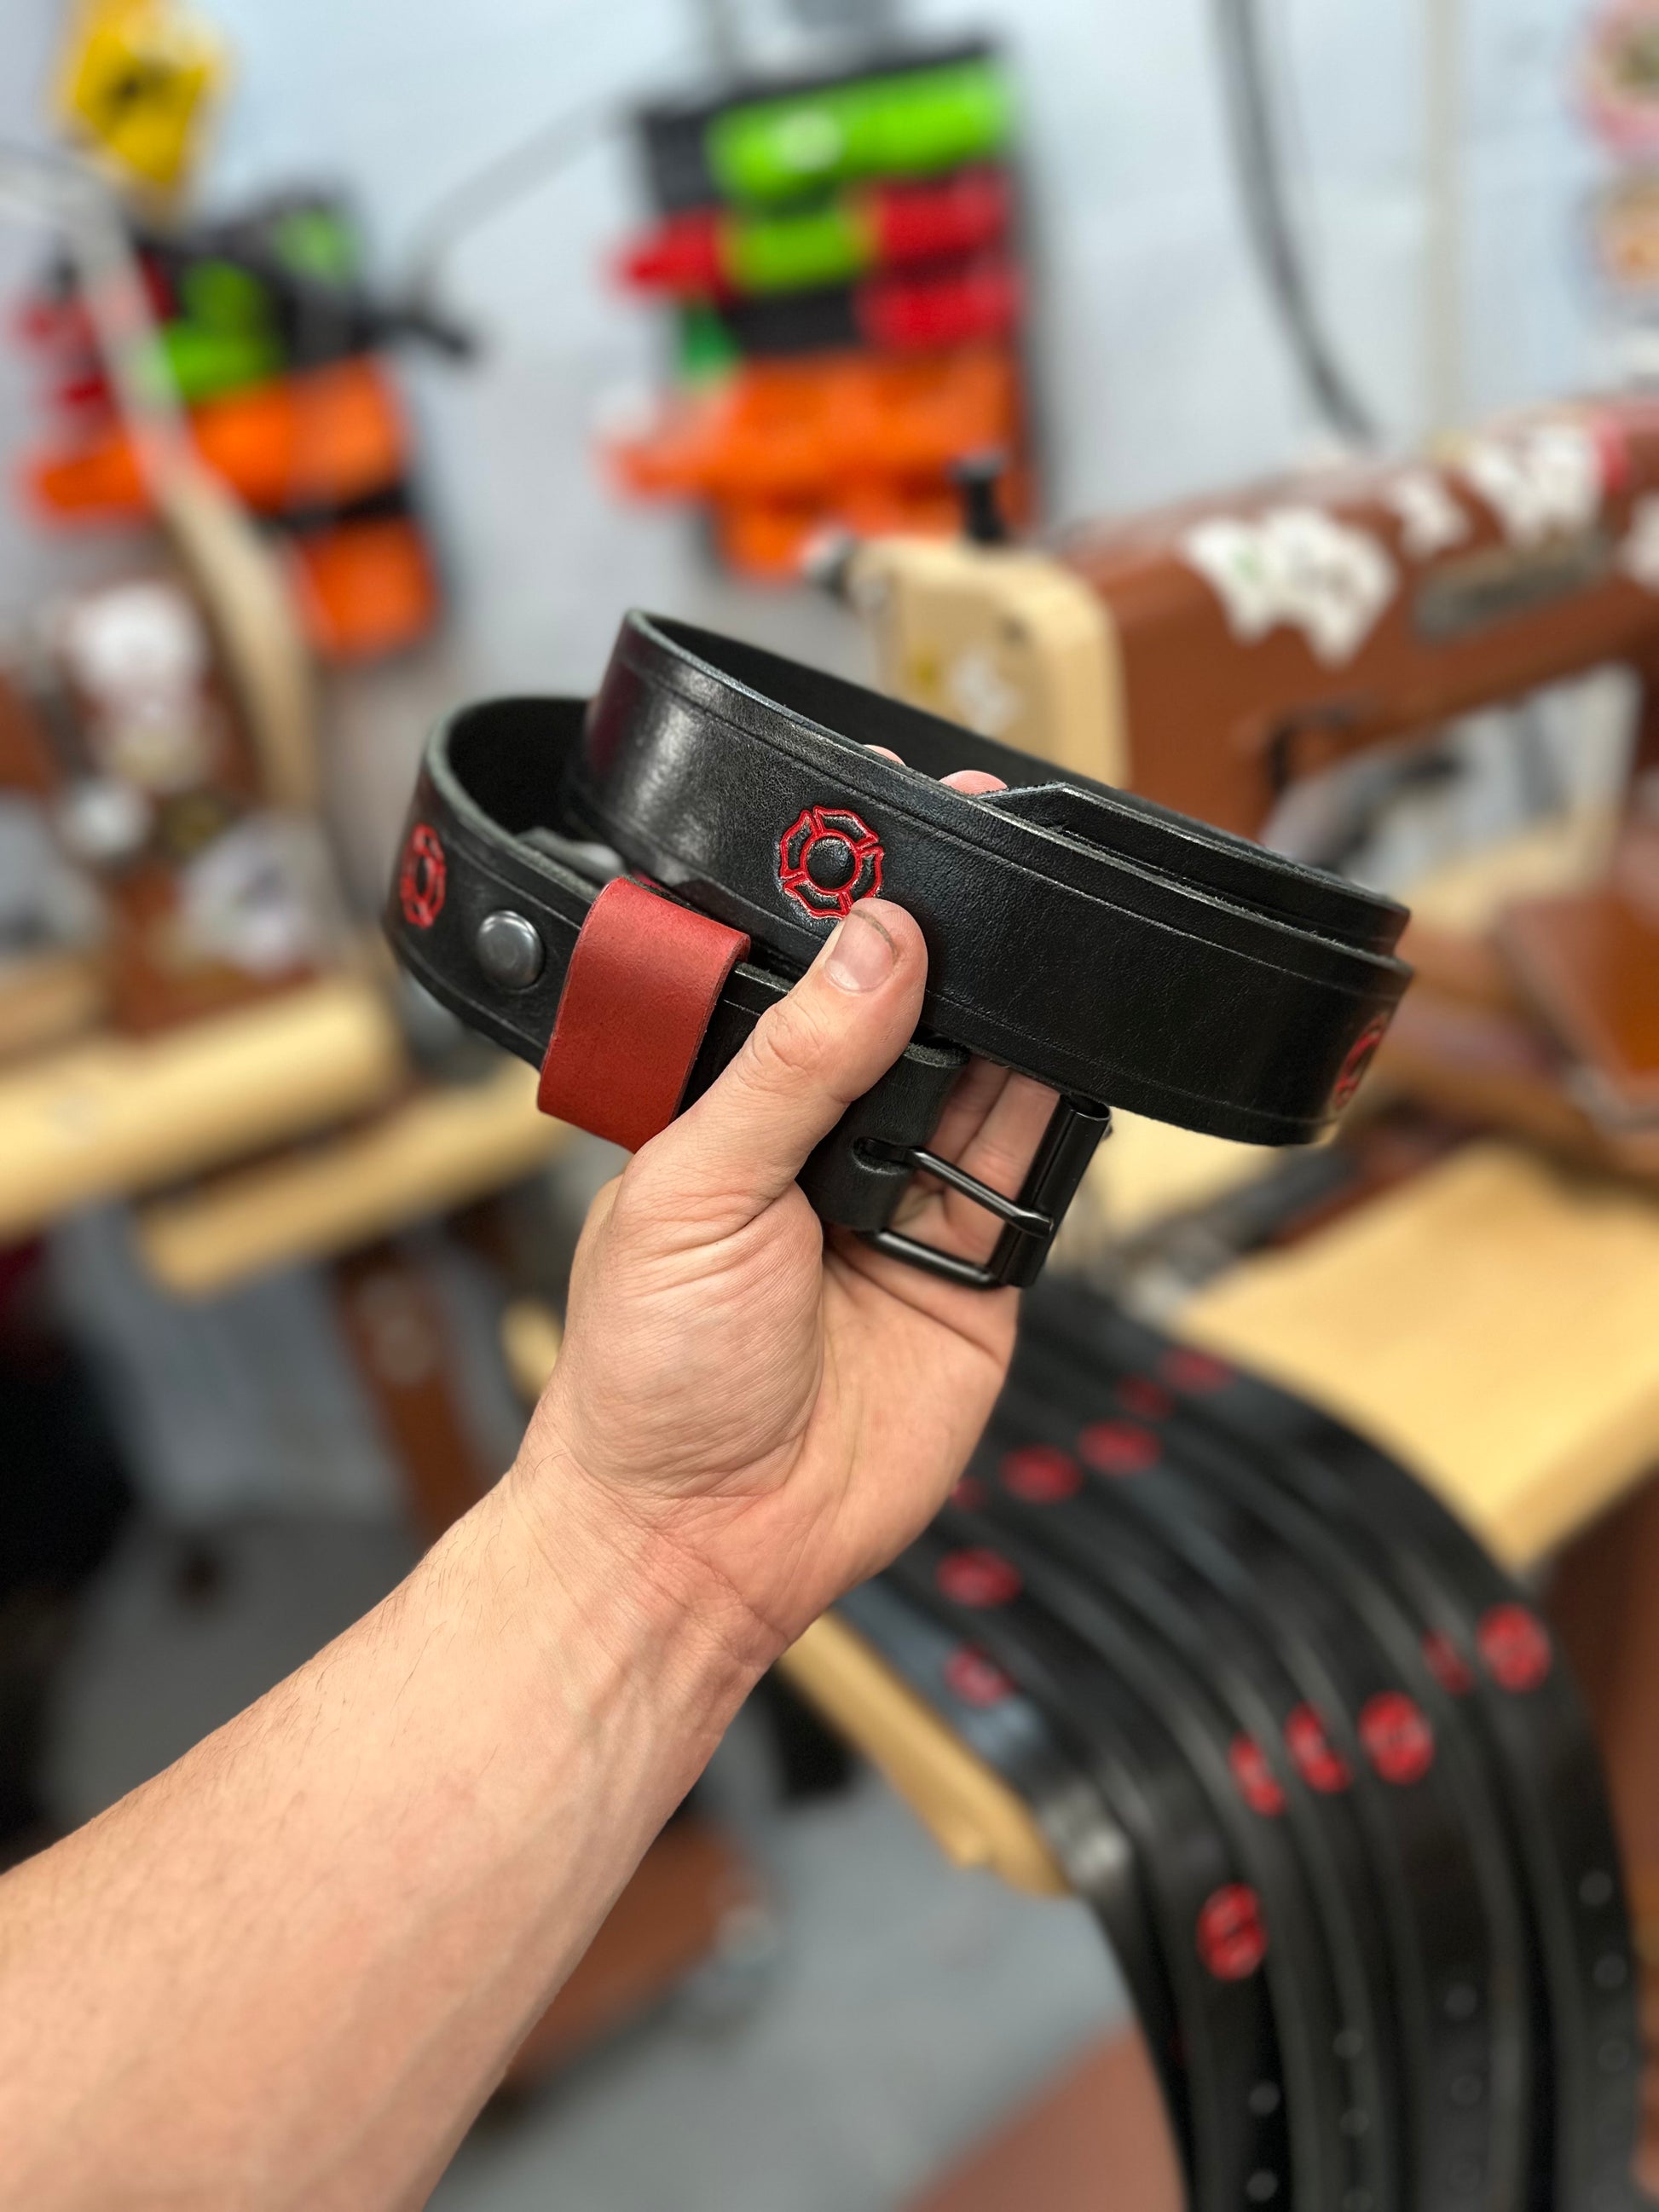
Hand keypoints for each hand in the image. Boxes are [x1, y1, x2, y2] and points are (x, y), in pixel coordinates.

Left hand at [512, 801, 1054, 1667]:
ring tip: (1048, 941)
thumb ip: (795, 1065)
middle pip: (916, 1013)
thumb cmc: (649, 1377)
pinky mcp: (977, 1273)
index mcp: (733, 1107)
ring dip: (1019, 1016)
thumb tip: (879, 945)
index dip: (855, 905)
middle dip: (958, 945)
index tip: (900, 818)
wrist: (704, 1538)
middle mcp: (823, 1145)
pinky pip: (1036, 1176)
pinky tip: (1079, 1046)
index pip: (807, 974)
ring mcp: (906, 1205)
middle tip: (1003, 858)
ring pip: (989, 1079)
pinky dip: (1062, 1114)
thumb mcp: (697, 1190)